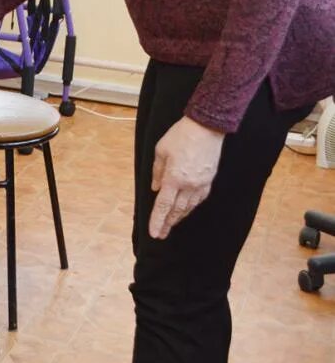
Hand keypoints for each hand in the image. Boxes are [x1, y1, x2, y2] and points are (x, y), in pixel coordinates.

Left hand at [148, 116, 224, 239]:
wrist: (207, 128)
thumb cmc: (180, 136)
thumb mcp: (161, 150)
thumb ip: (157, 171)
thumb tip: (155, 188)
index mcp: (173, 178)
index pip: (163, 205)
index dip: (157, 220)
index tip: (154, 233)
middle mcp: (188, 185)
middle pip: (176, 210)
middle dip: (167, 224)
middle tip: (161, 234)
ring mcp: (200, 184)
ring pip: (188, 207)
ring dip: (179, 217)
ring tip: (171, 224)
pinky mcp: (209, 180)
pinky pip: (199, 199)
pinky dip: (191, 207)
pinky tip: (187, 210)